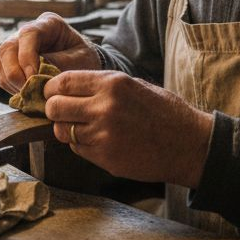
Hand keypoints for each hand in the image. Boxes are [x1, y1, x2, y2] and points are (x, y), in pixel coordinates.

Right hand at [0, 12, 99, 94]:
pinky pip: (2, 76)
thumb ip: (58, 65)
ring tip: (31, 94)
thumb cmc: (85, 61)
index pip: (28, 33)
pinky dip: (12, 88)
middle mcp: (29, 34)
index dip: (26, 55)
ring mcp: (18, 49)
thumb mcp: (79, 62)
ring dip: (12, 82)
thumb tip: (35, 75)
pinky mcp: (13, 65)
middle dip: (14, 72)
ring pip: (1, 63)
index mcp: (49, 24)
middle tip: (28, 90)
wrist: (84, 71)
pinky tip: (28, 94)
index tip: (33, 76)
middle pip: (7, 47)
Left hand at [44, 70, 214, 187]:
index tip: (51, 93)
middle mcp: (104, 108)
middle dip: (53, 110)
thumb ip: (99, 85)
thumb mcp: (133, 85)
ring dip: (66, 129)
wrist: (188, 144)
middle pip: (55, 107)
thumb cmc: (163, 112)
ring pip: (62, 131)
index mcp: (112, 83)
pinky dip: (80, 145)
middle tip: (60, 112)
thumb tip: (66, 87)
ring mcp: (104, 135)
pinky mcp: (106, 157)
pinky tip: (98, 140)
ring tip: (81, 127)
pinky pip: (77, 149)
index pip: (62, 82)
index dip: (51, 88)